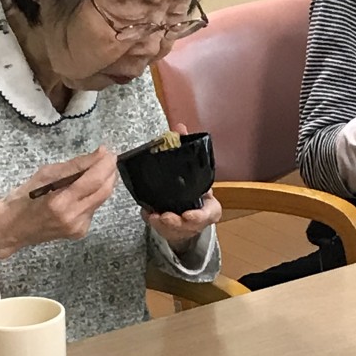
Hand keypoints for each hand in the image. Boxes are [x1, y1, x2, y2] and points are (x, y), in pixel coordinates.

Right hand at [0, 146, 117, 260]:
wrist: (12, 228)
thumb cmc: (23, 198)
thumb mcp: (45, 174)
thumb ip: (75, 165)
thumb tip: (99, 154)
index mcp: (60, 201)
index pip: (94, 180)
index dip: (106, 163)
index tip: (108, 151)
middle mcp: (73, 217)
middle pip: (105, 190)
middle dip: (110, 171)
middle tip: (107, 158)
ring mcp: (78, 227)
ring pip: (102, 199)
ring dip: (104, 182)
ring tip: (96, 170)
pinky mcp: (80, 231)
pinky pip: (94, 208)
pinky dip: (94, 195)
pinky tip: (84, 190)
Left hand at [142, 123, 221, 251]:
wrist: (189, 208)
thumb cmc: (192, 188)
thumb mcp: (193, 169)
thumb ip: (185, 149)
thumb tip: (179, 127)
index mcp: (208, 208)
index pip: (208, 214)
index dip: (199, 215)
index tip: (188, 215)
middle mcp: (196, 219)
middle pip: (187, 225)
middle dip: (176, 222)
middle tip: (165, 216)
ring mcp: (181, 227)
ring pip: (172, 229)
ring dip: (162, 223)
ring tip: (153, 215)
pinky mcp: (168, 229)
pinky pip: (158, 227)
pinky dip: (152, 220)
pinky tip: (147, 213)